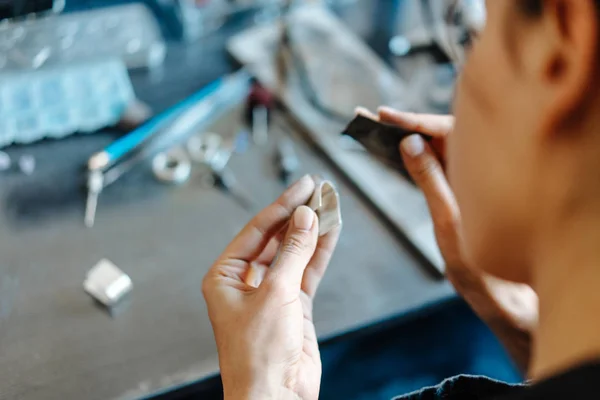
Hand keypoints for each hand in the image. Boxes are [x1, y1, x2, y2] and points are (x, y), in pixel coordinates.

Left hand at [202, 175, 340, 399]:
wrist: (275, 396)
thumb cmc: (257, 355)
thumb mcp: (275, 293)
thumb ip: (292, 252)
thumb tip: (304, 218)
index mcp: (225, 277)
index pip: (256, 230)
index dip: (282, 205)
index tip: (303, 186)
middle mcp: (246, 282)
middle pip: (276, 238)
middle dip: (298, 215)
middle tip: (318, 191)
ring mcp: (272, 294)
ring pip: (295, 253)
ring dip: (313, 231)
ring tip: (330, 205)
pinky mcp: (293, 306)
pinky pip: (308, 271)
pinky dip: (321, 252)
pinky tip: (332, 233)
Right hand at [377, 107, 537, 372]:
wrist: (501, 294)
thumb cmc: (482, 263)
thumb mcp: (448, 220)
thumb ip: (430, 179)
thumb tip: (409, 143)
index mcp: (483, 170)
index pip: (446, 131)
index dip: (414, 121)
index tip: (386, 115)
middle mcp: (478, 170)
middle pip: (440, 135)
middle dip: (405, 126)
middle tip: (372, 117)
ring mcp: (468, 180)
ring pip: (436, 150)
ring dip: (407, 140)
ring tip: (375, 129)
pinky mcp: (460, 192)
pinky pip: (435, 166)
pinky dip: (413, 158)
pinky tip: (394, 152)